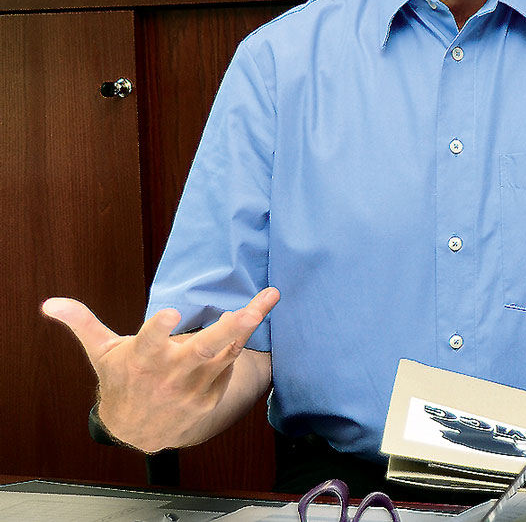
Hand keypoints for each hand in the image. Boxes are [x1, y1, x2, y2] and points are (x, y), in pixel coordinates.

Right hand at [41, 287, 278, 451]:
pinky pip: (230, 366)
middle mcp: (171, 374)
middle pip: (203, 350)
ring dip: (248, 328)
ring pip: (225, 354)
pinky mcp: (211, 396)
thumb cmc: (121, 382)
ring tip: (270, 299)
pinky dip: (241, 346)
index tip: (172, 312)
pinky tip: (254, 321)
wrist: (136, 432)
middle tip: (251, 310)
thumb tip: (50, 303)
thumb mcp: (102, 352)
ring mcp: (195, 387)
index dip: (159, 328)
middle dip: (229, 329)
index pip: (150, 342)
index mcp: (143, 359)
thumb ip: (83, 323)